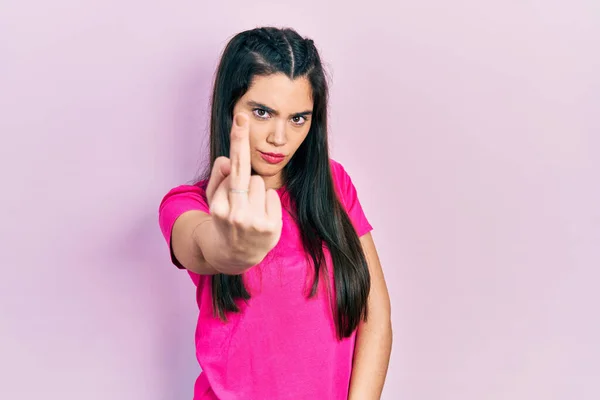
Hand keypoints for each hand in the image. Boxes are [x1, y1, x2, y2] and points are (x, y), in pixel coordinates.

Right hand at [205, 113, 282, 270]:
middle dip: (245, 174)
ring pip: (261, 184)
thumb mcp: (214, 200)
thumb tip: (228, 160)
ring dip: (256, 193)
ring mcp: (255, 223)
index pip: (232, 168)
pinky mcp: (271, 228)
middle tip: (242, 138)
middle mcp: (236, 215)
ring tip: (249, 210)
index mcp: (219, 206)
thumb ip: (219, 176)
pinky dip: (268, 203)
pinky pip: (272, 196)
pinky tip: (260, 218)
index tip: (243, 118)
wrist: (234, 255)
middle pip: (248, 175)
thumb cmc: (224, 219)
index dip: (238, 141)